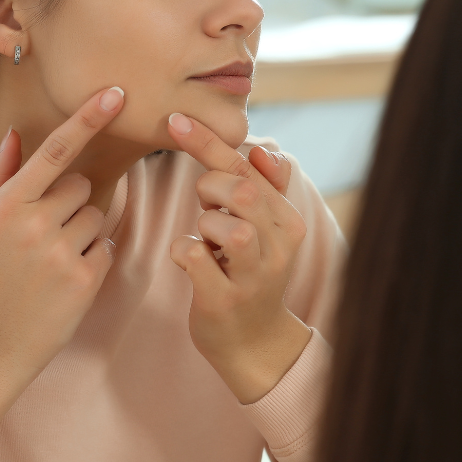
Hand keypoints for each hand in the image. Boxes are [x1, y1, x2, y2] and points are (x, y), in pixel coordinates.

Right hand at [0, 87, 124, 430]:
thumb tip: (14, 134)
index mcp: (6, 205)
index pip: (55, 150)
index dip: (88, 118)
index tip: (115, 94)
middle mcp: (34, 224)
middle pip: (82, 186)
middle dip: (71, 202)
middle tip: (45, 235)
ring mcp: (61, 254)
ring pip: (96, 216)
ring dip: (83, 231)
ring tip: (51, 262)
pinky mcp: (84, 282)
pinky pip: (105, 247)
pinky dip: (92, 259)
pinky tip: (64, 281)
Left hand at [166, 112, 310, 403]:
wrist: (254, 342)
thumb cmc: (249, 272)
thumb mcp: (264, 228)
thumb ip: (264, 186)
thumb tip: (265, 148)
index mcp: (288, 220)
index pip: (248, 167)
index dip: (207, 141)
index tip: (173, 119)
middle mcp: (279, 245)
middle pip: (237, 188)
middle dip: (209, 187)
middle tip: (206, 206)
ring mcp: (254, 275)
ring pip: (220, 223)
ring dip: (202, 224)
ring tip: (210, 242)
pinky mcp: (226, 300)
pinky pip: (193, 256)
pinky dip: (183, 250)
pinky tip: (191, 260)